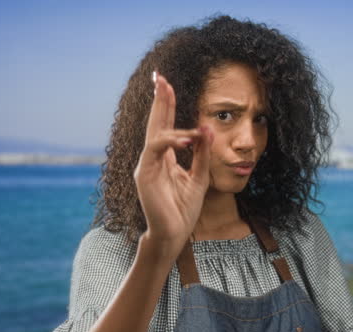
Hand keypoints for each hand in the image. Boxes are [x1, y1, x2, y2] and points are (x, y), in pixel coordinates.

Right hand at [134, 72, 213, 255]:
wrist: (175, 233)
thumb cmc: (184, 209)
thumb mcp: (200, 176)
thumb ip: (202, 153)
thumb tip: (207, 129)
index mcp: (165, 158)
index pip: (164, 125)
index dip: (165, 104)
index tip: (167, 83)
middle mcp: (153, 158)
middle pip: (155, 123)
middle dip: (159, 100)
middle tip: (160, 77)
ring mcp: (147, 165)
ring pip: (156, 134)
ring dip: (169, 119)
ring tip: (188, 122)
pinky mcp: (145, 174)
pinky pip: (156, 149)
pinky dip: (171, 141)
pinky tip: (186, 139)